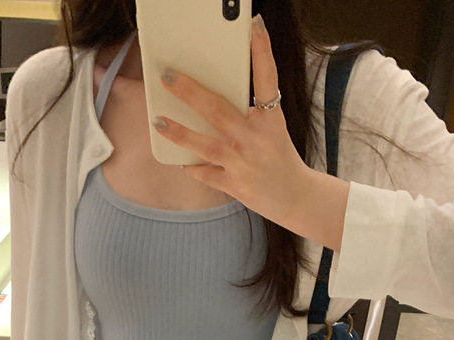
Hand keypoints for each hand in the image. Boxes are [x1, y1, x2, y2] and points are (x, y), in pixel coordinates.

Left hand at [151, 14, 309, 230]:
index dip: (262, 53)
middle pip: (218, 111)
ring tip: (158, 121)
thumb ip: (247, 116)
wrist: (295, 197)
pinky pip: (207, 175)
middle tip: (168, 75)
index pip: (267, 81)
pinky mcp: (235, 185)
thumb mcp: (272, 130)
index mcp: (270, 120)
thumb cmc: (279, 157)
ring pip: (205, 145)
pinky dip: (193, 169)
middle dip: (190, 92)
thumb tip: (209, 99)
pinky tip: (181, 163)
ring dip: (180, 133)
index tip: (254, 27)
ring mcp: (243, 164)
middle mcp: (255, 140)